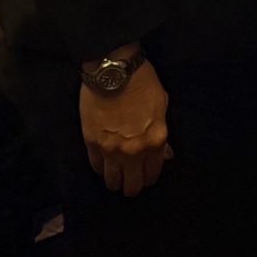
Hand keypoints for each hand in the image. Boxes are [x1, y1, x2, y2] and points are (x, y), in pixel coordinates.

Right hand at [79, 59, 172, 195]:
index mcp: (155, 141)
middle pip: (132, 186)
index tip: (145, 176)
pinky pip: (96, 167)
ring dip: (115, 181)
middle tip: (130, 180)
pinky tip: (104, 165)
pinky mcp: (92, 144)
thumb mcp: (162, 106)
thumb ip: (161, 133)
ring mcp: (111, 150)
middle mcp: (134, 151)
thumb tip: (164, 154)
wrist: (113, 70)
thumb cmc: (142, 83)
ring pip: (112, 182)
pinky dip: (100, 169)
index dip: (148, 178)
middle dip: (132, 186)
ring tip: (116, 175)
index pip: (152, 174)